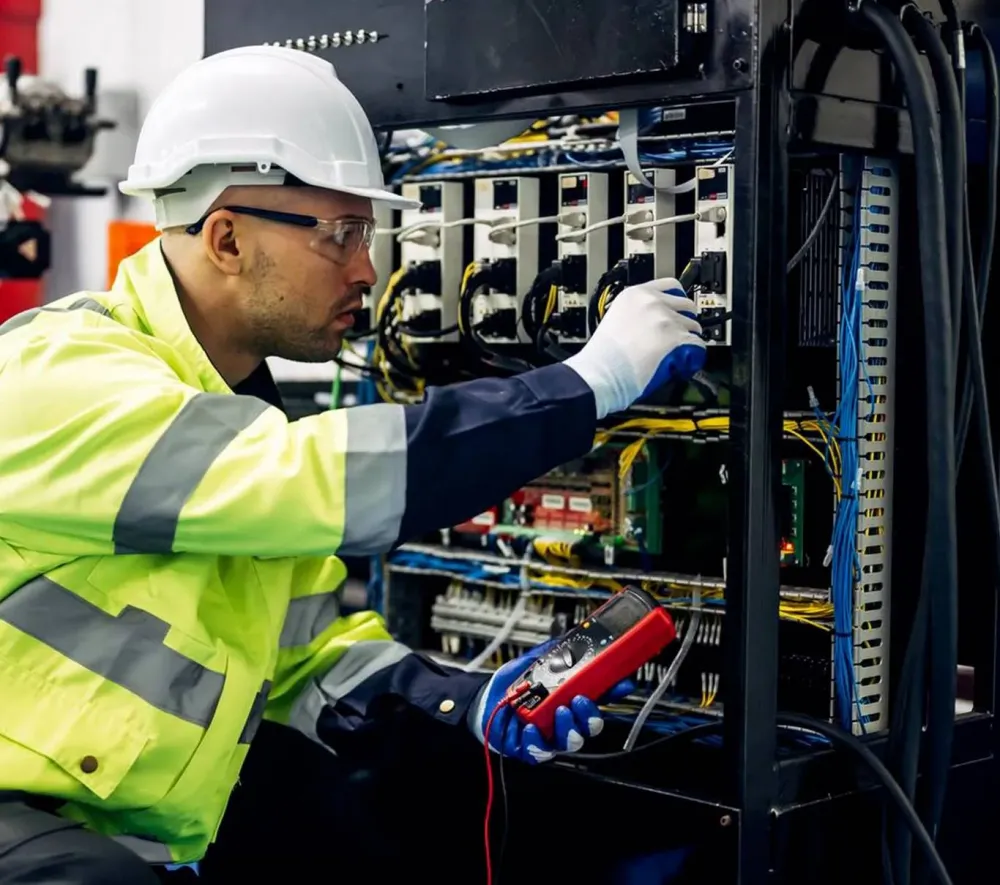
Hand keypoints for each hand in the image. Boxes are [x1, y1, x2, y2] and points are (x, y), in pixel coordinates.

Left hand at [469, 641, 633, 763]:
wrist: (485, 699)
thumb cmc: (513, 684)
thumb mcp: (535, 661)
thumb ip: (556, 652)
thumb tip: (575, 638)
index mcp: (569, 699)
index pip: (599, 698)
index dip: (613, 692)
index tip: (623, 683)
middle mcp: (563, 720)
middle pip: (590, 726)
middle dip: (591, 715)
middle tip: (581, 699)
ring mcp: (549, 736)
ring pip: (571, 742)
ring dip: (569, 728)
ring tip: (559, 711)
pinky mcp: (530, 748)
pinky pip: (541, 752)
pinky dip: (538, 741)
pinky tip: (530, 728)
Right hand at [564, 277, 706, 418]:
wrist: (600, 373)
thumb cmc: (602, 356)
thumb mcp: (615, 318)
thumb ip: (636, 313)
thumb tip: (653, 321)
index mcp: (634, 294)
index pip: (670, 285)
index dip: (678, 299)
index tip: (679, 308)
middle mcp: (651, 302)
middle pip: (686, 304)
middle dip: (686, 320)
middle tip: (680, 334)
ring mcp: (665, 319)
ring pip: (693, 326)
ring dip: (688, 339)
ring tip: (677, 352)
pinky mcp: (675, 338)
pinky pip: (697, 345)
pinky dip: (693, 355)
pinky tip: (682, 362)